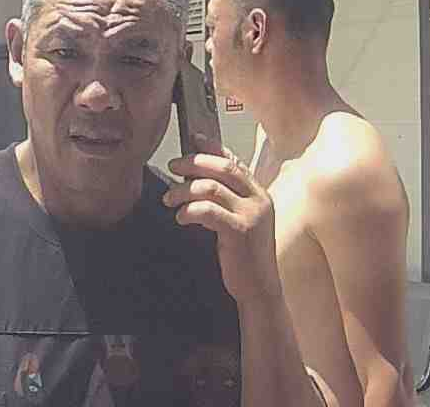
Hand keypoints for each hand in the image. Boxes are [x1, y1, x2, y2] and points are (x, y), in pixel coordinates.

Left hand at [164, 134, 282, 306]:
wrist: (260, 290)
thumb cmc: (246, 257)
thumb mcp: (243, 222)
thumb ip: (230, 200)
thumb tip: (202, 180)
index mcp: (259, 194)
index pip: (235, 162)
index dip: (213, 148)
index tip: (194, 139)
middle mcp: (258, 200)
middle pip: (222, 168)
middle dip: (194, 163)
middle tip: (173, 165)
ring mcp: (251, 215)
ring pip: (211, 187)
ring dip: (184, 189)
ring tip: (169, 198)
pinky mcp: (240, 231)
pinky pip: (208, 211)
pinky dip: (189, 210)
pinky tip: (181, 217)